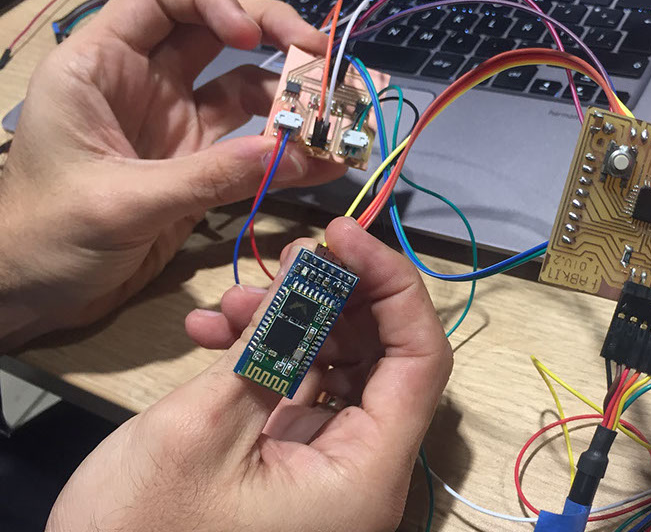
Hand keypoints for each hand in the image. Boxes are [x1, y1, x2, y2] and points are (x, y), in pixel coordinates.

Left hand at [0, 0, 345, 346]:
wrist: (30, 293)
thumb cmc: (47, 234)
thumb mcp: (122, 200)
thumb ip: (207, 176)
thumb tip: (291, 153)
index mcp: (102, 65)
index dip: (212, 0)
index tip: (251, 38)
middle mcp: (144, 83)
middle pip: (217, 34)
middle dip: (274, 38)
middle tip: (322, 60)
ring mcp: (176, 126)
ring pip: (245, 91)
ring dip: (291, 101)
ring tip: (334, 121)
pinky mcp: (197, 169)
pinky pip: (252, 152)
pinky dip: (288, 155)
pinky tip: (324, 162)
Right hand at [47, 218, 453, 531]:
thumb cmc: (143, 531)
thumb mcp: (202, 430)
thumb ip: (268, 346)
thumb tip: (312, 271)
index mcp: (367, 474)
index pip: (421, 360)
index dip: (392, 286)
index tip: (342, 234)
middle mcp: (362, 471)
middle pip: (383, 359)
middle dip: (332, 300)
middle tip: (282, 262)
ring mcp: (327, 468)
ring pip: (337, 369)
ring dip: (290, 323)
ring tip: (225, 307)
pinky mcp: (291, 464)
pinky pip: (299, 392)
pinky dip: (266, 356)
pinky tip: (214, 334)